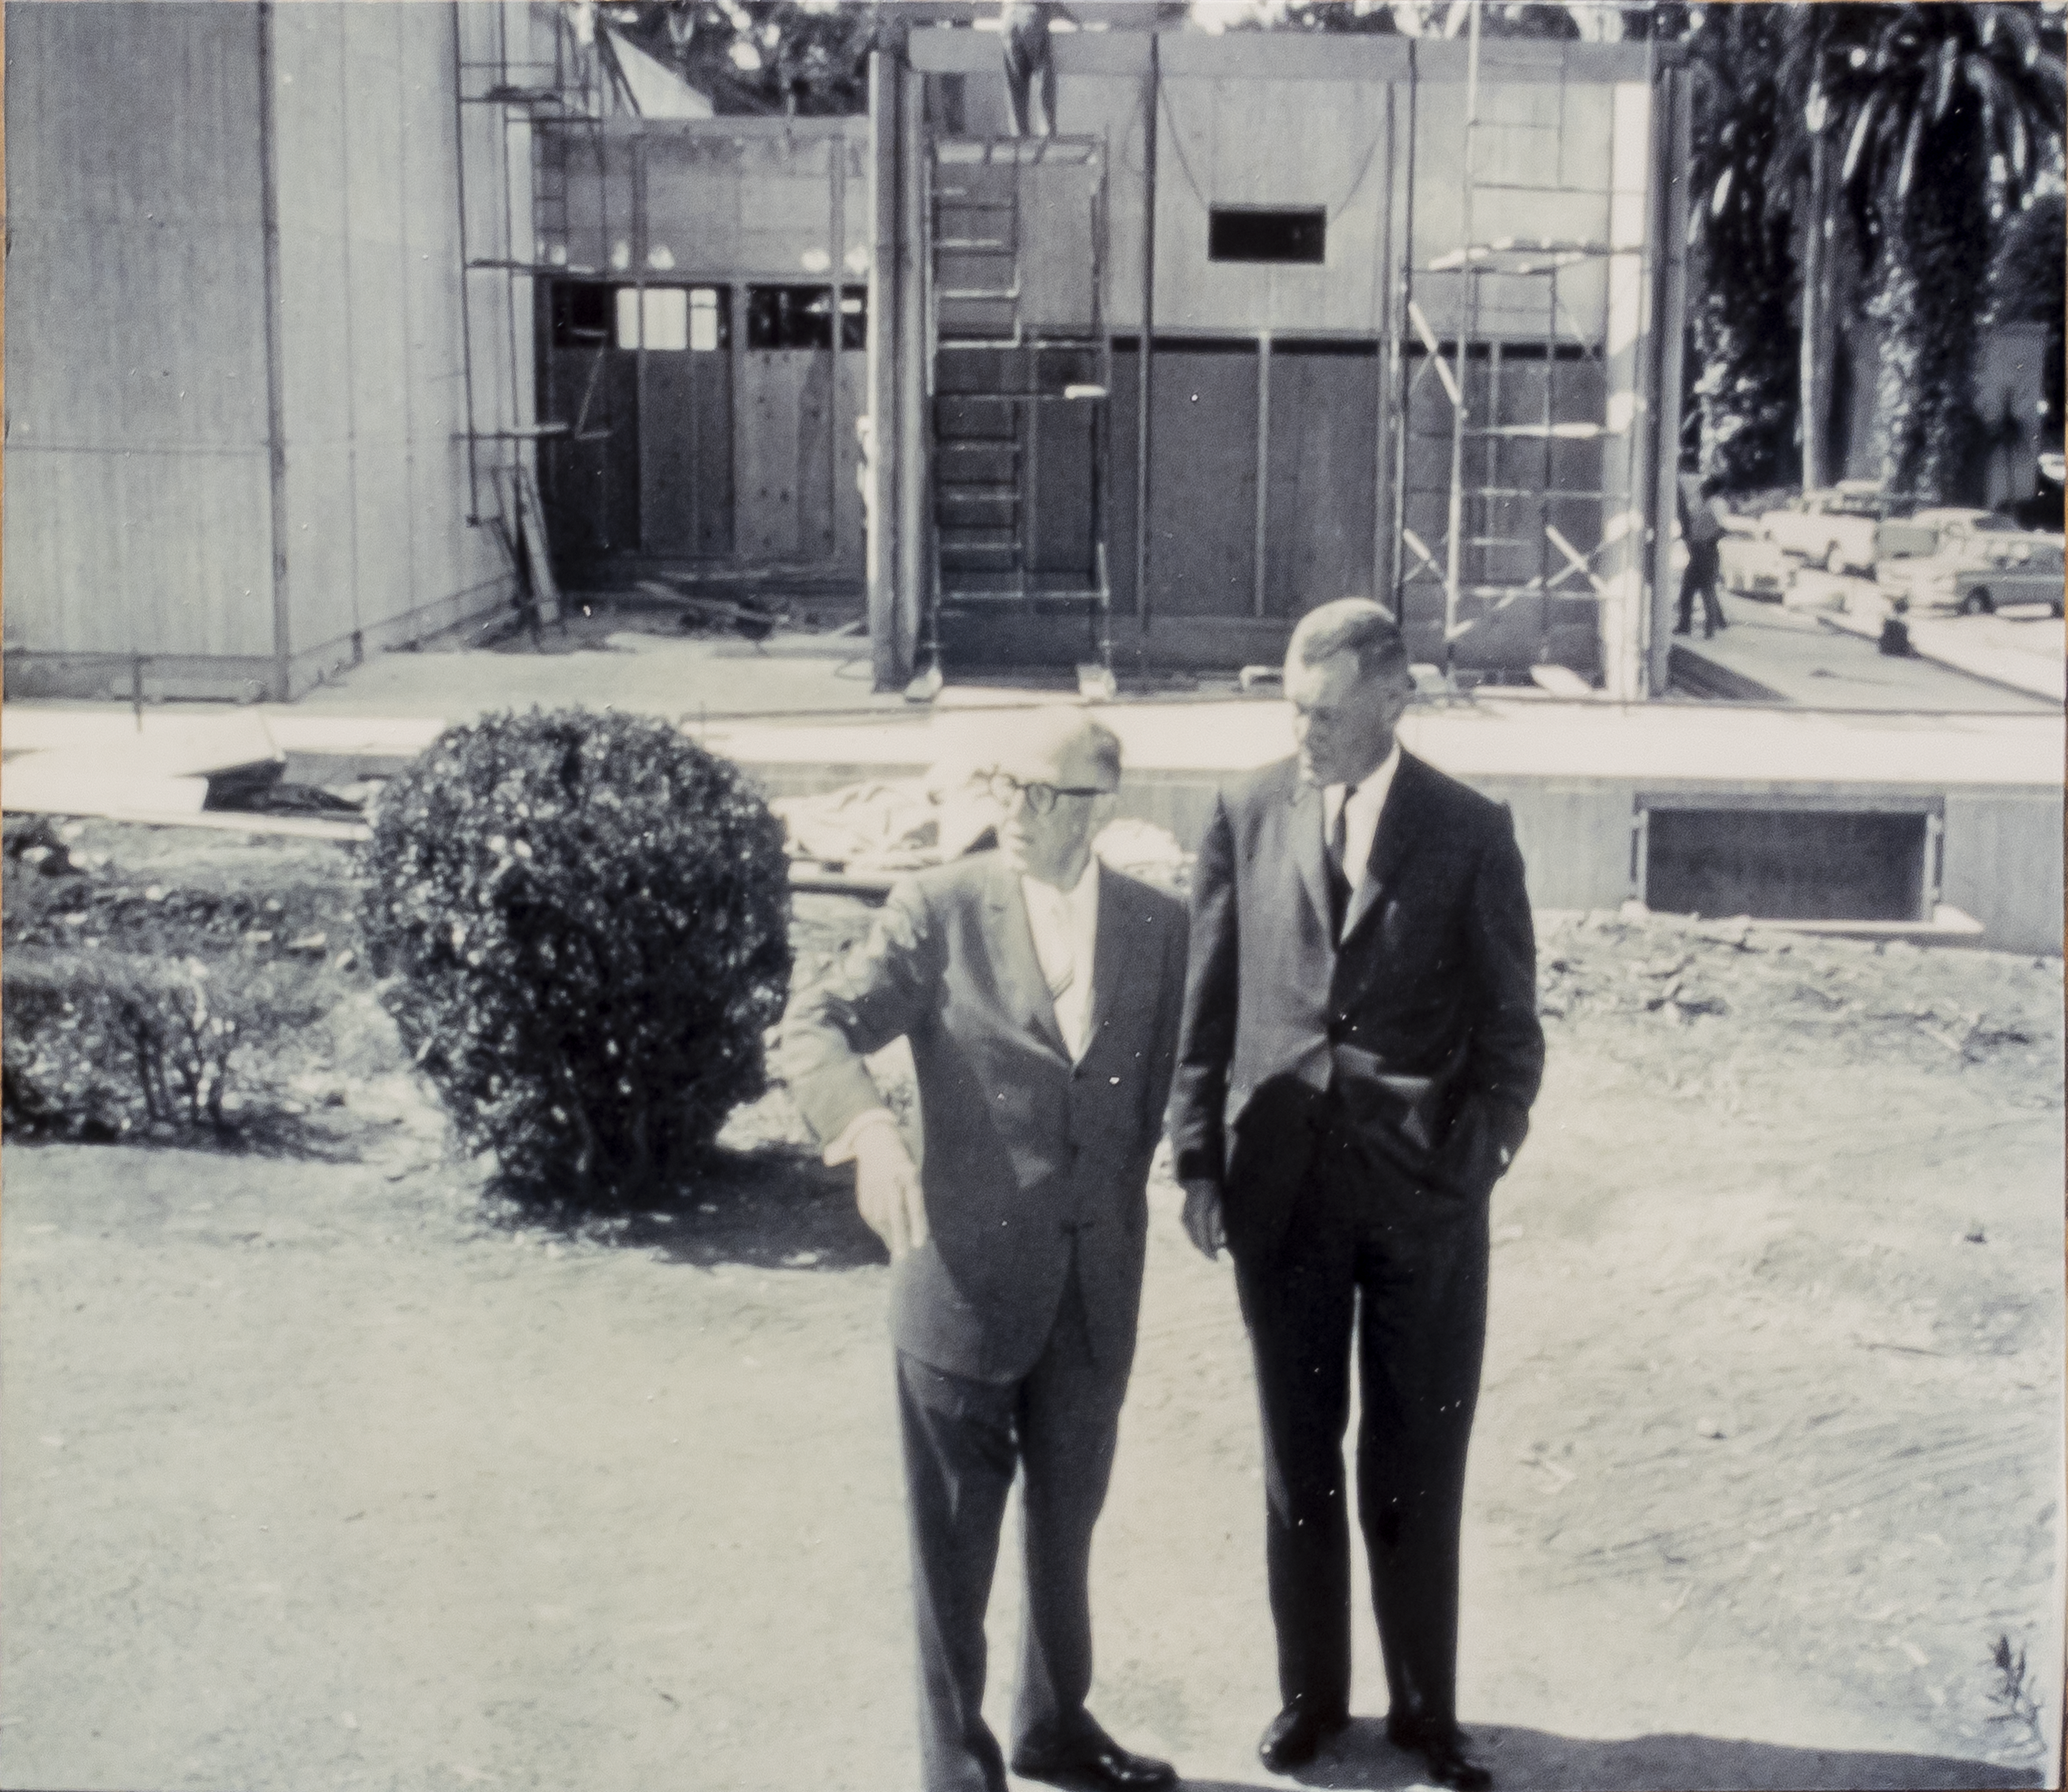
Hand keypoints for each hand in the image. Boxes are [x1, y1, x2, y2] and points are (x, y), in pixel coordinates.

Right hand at [854, 1122, 927, 1259]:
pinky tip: (882, 1234)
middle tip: (902, 1255)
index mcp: (909, 1174)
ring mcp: (875, 1184)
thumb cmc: (902, 1160)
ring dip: (886, 1233)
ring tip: (894, 1248)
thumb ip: (914, 1198)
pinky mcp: (863, 1188)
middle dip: (898, 1235)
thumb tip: (919, 1227)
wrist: (875, 1138)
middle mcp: (891, 1179)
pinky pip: (868, 1211)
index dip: (917, 1225)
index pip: (914, 1204)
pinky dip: (875, 1225)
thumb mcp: (913, 1173)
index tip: (919, 1244)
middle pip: (894, 1212)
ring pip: (879, 1214)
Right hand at [1180, 1178, 1225, 1259]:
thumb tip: (1218, 1243)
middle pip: (1196, 1241)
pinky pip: (1188, 1232)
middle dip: (1204, 1250)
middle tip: (1213, 1257)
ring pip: (1191, 1237)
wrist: (1196, 1178)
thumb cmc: (1211, 1191)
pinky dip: (1195, 1238)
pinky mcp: (1181, 1217)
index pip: (1204, 1241)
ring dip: (1199, 1245)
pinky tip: (1201, 1239)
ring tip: (1209, 1250)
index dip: (1209, 1252)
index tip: (1215, 1259)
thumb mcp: (1218, 1207)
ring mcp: (1183, 1218)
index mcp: (1198, 1217)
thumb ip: (1217, 1225)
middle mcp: (1188, 1220)